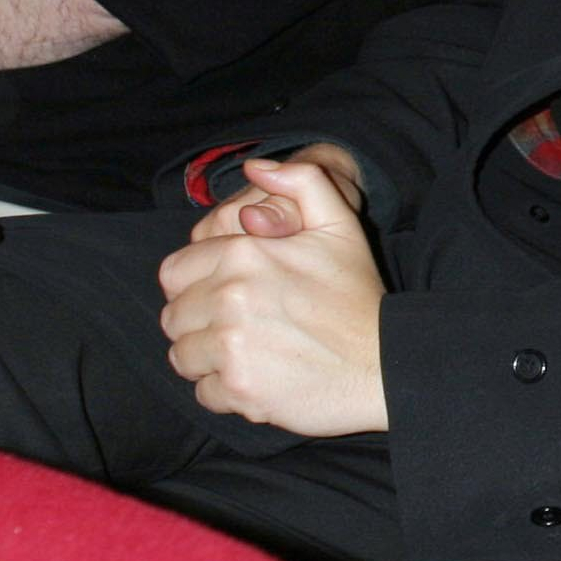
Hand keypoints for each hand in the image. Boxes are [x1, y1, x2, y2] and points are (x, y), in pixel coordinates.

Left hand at [159, 157, 388, 434]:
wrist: (386, 363)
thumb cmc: (358, 297)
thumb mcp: (340, 227)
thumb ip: (302, 183)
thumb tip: (256, 167)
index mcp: (244, 254)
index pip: (174, 272)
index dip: (196, 285)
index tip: (225, 297)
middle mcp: (230, 297)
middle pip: (173, 317)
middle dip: (199, 324)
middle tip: (241, 329)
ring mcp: (231, 346)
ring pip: (182, 356)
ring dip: (207, 359)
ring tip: (249, 354)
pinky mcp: (238, 388)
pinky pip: (202, 393)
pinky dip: (225, 391)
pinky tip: (259, 379)